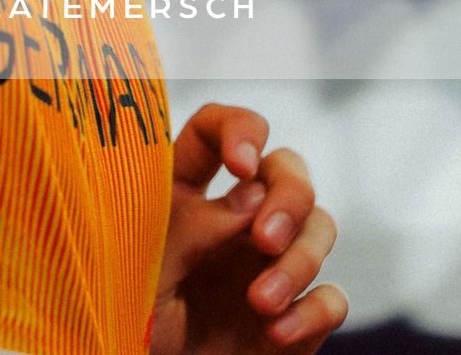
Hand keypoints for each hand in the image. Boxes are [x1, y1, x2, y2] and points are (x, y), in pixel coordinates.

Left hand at [149, 103, 347, 353]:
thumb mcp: (143, 270)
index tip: (242, 164)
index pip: (215, 130)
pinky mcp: (295, 314)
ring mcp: (266, 264)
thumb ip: (190, 227)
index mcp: (183, 193)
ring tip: (260, 303)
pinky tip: (276, 331)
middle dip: (290, 195)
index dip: (239, 129)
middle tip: (265, 238)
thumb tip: (248, 194)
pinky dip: (314, 311)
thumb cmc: (129, 326)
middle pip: (286, 167)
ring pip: (320, 225)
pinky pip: (331, 296)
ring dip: (300, 260)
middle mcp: (231, 219)